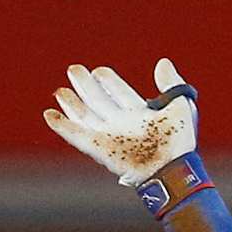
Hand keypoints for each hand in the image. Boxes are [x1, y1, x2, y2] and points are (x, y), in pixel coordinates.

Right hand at [44, 59, 196, 186]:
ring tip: (59, 91)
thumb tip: (163, 62)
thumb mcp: (181, 107)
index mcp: (141, 114)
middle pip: (99, 101)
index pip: (120, 93)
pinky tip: (49, 115)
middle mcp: (123, 124)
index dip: (109, 81)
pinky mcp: (98, 148)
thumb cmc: (180, 142)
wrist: (170, 169)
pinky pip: (76, 135)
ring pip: (85, 116)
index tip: (100, 71)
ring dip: (72, 103)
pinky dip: (62, 125)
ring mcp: (109, 136)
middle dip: (86, 86)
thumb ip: (172, 84)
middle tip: (74, 70)